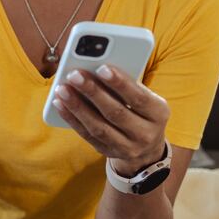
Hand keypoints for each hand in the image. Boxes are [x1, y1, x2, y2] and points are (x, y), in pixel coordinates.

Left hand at [51, 63, 169, 176]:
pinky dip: (71, 118)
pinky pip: (87, 135)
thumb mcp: (146, 98)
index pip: (139, 98)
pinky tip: (60, 104)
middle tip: (74, 74)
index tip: (102, 67)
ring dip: (77, 106)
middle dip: (93, 92)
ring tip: (62, 89)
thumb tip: (96, 66)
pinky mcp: (108, 152)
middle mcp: (146, 134)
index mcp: (158, 114)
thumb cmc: (142, 110)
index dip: (120, 83)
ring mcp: (127, 147)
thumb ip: (128, 84)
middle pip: (116, 113)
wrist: (146, 148)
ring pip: (99, 127)